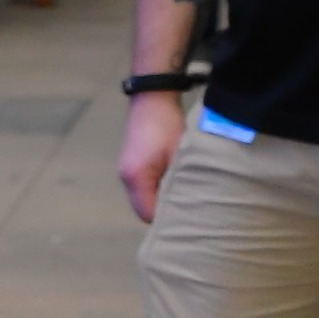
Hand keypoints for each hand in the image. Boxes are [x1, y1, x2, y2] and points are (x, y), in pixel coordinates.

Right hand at [119, 87, 184, 223]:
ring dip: (163, 200)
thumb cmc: (166, 124)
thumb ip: (180, 181)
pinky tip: (175, 186)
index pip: (149, 215)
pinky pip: (145, 188)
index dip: (168, 220)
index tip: (190, 221)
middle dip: (166, 213)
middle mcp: (127, 179)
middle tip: (191, 214)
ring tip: (185, 199)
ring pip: (145, 199)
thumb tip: (191, 203)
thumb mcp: (179, 153)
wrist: (152, 96)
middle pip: (145, 210)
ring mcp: (127, 172)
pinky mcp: (132, 166)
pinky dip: (159, 190)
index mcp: (136, 177)